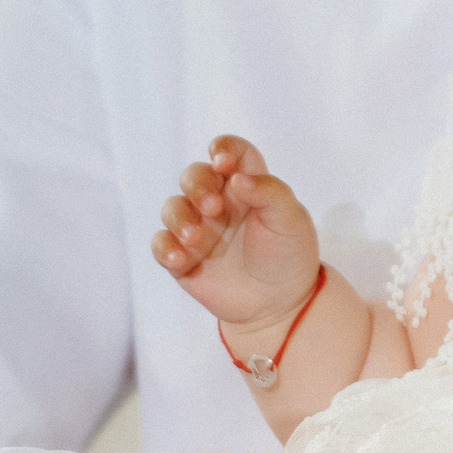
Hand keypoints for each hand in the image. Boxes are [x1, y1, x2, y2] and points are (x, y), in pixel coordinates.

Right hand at [151, 136, 321, 328]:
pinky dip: (165, 247)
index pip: (231, 153)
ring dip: (179, 218)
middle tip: (213, 208)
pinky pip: (161, 244)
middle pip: (194, 176)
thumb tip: (236, 177)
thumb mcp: (290, 220)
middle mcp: (219, 203)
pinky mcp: (183, 258)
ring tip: (196, 238)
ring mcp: (199, 230)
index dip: (223, 148)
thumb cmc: (288, 256)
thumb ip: (269, 191)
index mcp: (247, 186)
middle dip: (197, 185)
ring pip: (173, 208)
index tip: (223, 161)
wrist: (280, 305)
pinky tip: (179, 258)